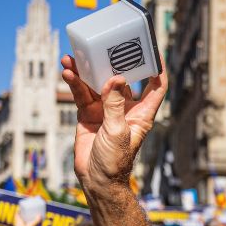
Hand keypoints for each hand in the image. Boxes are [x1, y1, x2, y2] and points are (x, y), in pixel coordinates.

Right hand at [61, 55, 166, 187]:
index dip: (157, 68)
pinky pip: (82, 93)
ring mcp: (106, 109)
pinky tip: (68, 73)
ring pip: (97, 83)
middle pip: (122, 78)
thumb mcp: (118, 131)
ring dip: (86, 71)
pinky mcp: (89, 113)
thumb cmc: (115, 161)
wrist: (96, 179)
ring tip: (73, 58)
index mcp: (142, 112)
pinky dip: (75, 83)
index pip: (156, 86)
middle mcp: (125, 107)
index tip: (153, 50)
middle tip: (103, 46)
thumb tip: (116, 79)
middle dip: (112, 62)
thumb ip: (116, 104)